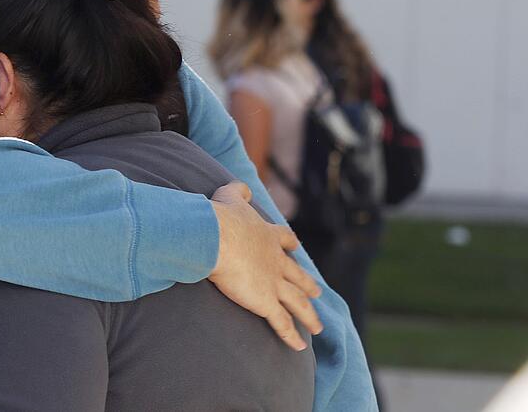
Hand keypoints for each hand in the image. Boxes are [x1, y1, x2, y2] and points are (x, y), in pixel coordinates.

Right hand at [208, 182, 322, 350]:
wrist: (216, 238)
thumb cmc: (219, 217)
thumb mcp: (229, 197)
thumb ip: (238, 191)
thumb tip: (242, 186)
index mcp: (268, 236)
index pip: (285, 241)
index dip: (290, 246)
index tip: (295, 249)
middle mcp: (276, 261)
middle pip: (298, 276)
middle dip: (308, 285)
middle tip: (317, 292)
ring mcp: (274, 283)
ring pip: (297, 303)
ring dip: (308, 316)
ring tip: (317, 327)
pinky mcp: (266, 302)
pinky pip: (282, 323)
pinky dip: (291, 336)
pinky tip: (300, 347)